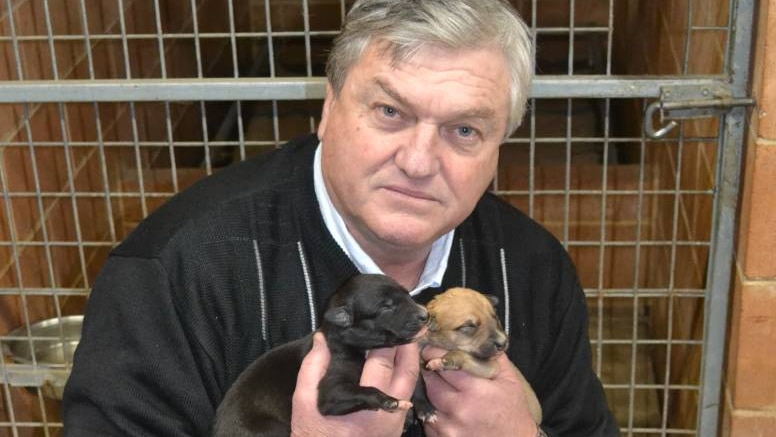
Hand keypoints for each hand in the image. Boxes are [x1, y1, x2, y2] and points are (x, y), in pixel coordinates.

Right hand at [290, 332, 419, 436]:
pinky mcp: (397, 427)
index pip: (382, 365)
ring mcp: (396, 423)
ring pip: (412, 384)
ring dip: (409, 360)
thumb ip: (311, 371)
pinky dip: (404, 376)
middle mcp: (388, 416)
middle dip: (407, 346)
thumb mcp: (303, 407)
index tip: (383, 322)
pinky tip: (395, 363)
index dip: (385, 341)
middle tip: (404, 326)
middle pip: (408, 372)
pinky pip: (407, 394)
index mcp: (366, 408)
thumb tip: (321, 340)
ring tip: (402, 339)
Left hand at [420, 345, 537, 436]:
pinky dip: (432, 411)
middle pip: (431, 382)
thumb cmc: (512, 411)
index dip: (435, 353)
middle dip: (431, 372)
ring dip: (430, 392)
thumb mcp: (509, 380)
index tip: (432, 348)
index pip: (444, 364)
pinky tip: (444, 407)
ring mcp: (450, 428)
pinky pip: (428, 421)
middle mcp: (460, 409)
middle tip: (434, 366)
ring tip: (440, 386)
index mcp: (476, 391)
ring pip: (426, 401)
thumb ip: (491, 356)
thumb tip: (477, 334)